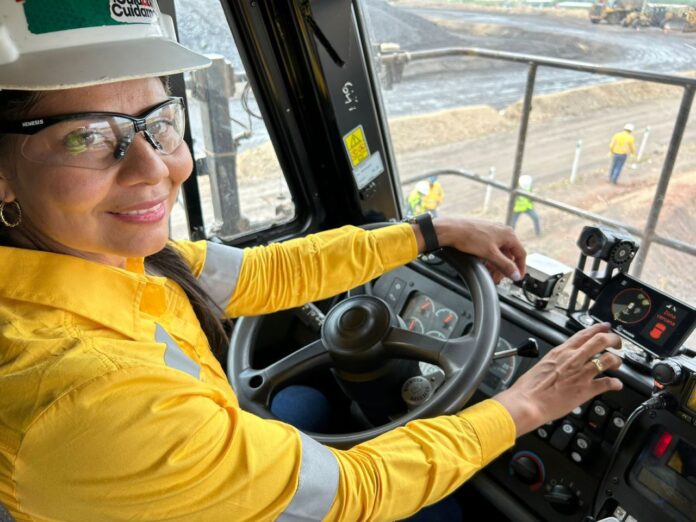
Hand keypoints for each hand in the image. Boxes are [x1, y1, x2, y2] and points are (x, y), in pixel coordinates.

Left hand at [431, 217, 525, 282]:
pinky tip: (483, 264)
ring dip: (496, 264)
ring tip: (489, 272)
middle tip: (498, 278)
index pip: (521, 254)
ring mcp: (493, 232)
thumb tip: (516, 274)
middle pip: (509, 254)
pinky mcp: (484, 234)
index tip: (517, 277)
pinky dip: (489, 258)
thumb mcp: (490, 254)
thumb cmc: (470, 237)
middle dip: (504, 268)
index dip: (520, 268)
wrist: (452, 230)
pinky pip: (491, 249)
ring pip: (499, 252)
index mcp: (508, 234)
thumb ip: (505, 265)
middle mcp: (502, 231)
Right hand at [494, 323, 622, 436]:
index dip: (598, 328)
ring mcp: (581, 373)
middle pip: (600, 340)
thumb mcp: (542, 365)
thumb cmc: (529, 387)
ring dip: (617, 361)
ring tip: (616, 364)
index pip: (583, 334)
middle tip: (617, 344)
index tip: (606, 327)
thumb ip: (556, 361)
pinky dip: (616, 383)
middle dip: (614, 339)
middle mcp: (573, 359)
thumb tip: (560, 363)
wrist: (527, 402)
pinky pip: (608, 383)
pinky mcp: (586, 390)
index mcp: (561, 352)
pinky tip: (617, 385)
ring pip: (608, 358)